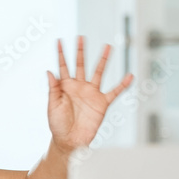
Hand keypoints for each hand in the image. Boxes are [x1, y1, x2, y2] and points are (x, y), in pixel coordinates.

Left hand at [47, 36, 132, 151]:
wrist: (70, 141)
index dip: (61, 54)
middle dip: (81, 51)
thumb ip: (52, 88)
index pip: (63, 66)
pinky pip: (114, 92)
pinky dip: (123, 85)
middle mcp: (79, 87)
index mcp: (65, 87)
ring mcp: (91, 94)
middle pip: (81, 64)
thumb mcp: (52, 106)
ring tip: (108, 47)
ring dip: (103, 60)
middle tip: (81, 37)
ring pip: (98, 73)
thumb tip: (49, 71)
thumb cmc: (58, 125)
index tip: (59, 40)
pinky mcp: (102, 103)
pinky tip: (129, 76)